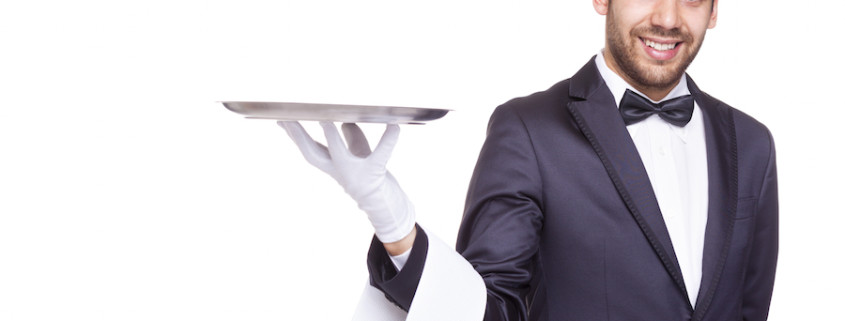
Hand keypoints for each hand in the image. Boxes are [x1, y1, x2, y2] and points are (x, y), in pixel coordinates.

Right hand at [278, 121, 415, 242]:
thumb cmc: (370, 177)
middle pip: (313, 155)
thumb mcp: (359, 154)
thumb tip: (345, 120)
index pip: (310, 149)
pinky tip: (394, 126)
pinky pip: (381, 154)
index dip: (295, 135)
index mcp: (333, 166)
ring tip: (328, 120)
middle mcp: (340, 171)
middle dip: (299, 138)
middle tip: (288, 121)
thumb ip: (351, 136)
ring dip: (332, 139)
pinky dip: (388, 140)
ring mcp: (356, 174)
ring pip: (339, 155)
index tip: (282, 120)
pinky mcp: (375, 174)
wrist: (385, 207)